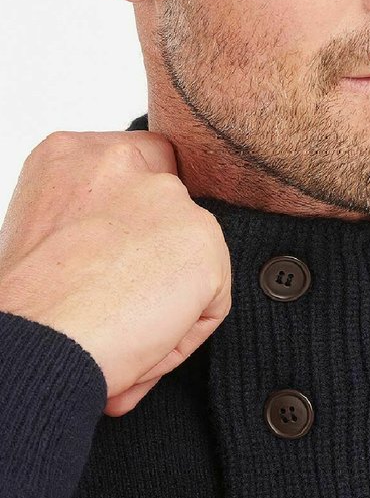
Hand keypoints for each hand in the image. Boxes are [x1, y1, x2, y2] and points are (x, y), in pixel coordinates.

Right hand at [0, 130, 230, 416]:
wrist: (35, 342)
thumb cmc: (29, 307)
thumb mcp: (45, 232)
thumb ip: (94, 216)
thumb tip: (126, 242)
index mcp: (70, 155)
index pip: (136, 165)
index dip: (136, 216)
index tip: (119, 254)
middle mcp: (120, 160)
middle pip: (172, 201)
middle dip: (162, 248)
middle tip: (124, 294)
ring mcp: (167, 196)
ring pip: (195, 254)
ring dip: (171, 293)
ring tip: (125, 325)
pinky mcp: (203, 240)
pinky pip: (211, 301)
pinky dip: (183, 332)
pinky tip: (143, 341)